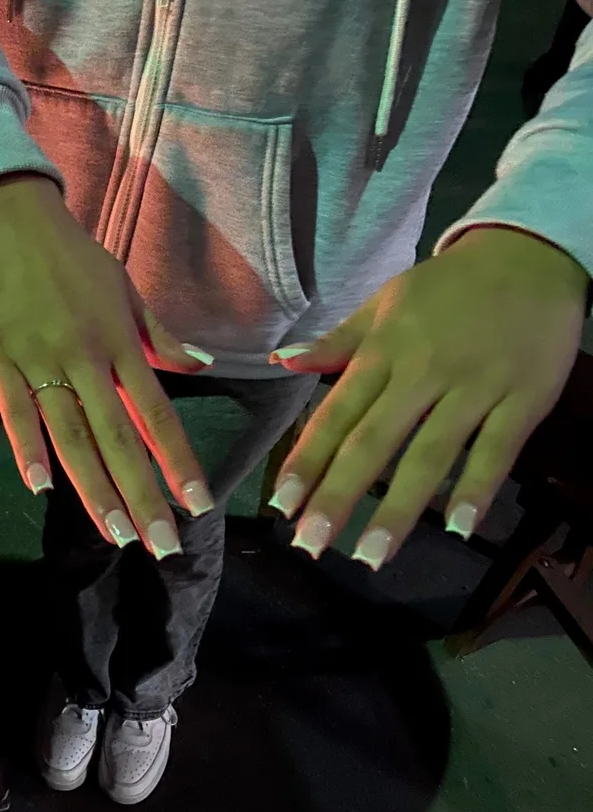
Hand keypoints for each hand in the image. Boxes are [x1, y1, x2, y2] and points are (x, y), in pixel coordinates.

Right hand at [0, 174, 216, 558]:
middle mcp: (85, 357)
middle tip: (162, 545)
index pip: (157, 414)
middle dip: (142, 495)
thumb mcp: (125, 290)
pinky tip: (42, 486)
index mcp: (120, 342)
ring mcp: (39, 361)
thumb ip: (160, 336)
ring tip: (117, 534)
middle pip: (118, 438)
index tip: (198, 503)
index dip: (177, 461)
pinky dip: (27, 449)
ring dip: (95, 489)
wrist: (11, 220)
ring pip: (71, 436)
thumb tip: (204, 368)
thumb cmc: (74, 259)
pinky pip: (15, 414)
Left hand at [268, 227, 587, 569]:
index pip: (336, 415)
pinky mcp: (523, 399)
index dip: (307, 460)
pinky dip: (477, 487)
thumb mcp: (385, 304)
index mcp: (383, 352)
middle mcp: (421, 374)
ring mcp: (473, 388)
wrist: (529, 256)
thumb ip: (337, 344)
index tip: (282, 504)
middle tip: (309, 543)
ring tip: (370, 555)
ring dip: (398, 509)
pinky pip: (497, 449)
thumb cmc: (448, 288)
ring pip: (429, 455)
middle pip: (373, 442)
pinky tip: (457, 527)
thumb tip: (282, 362)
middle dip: (338, 496)